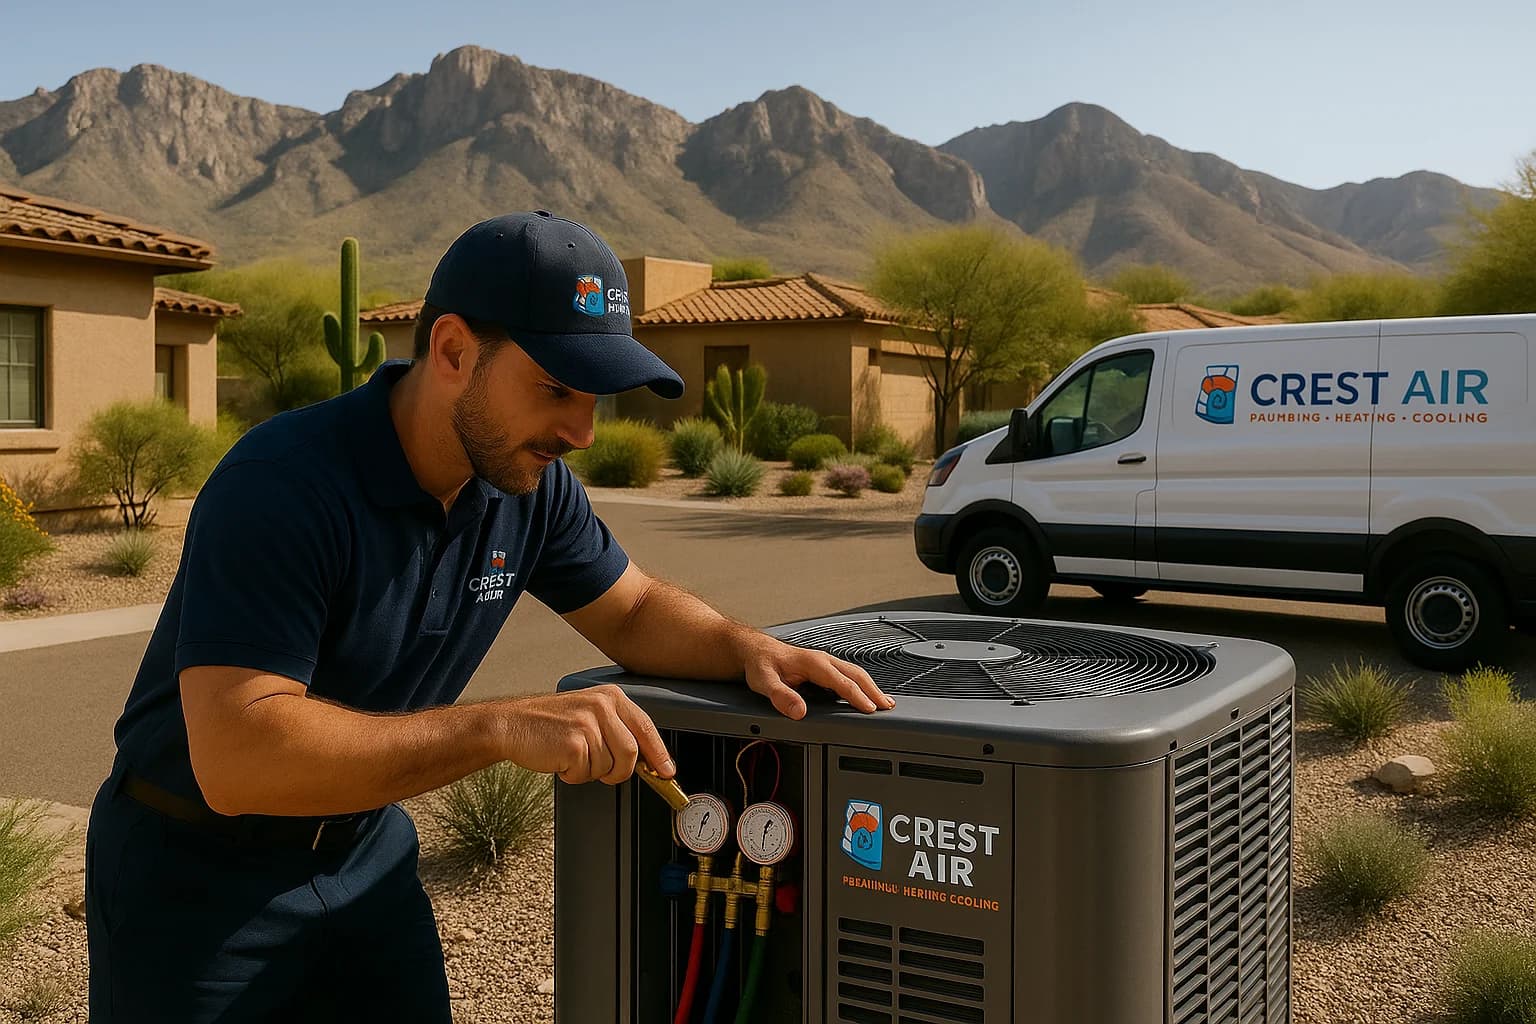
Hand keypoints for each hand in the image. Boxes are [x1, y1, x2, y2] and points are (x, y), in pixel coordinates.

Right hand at [501, 686, 673, 785]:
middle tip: (600, 769)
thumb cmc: (549, 724)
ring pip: (608, 767)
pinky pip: (586, 773)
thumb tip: (645, 759)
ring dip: (590, 771)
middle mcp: (602, 706)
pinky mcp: (574, 742)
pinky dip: (573, 774)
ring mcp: (588, 723)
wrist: (511, 724)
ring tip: (572, 755)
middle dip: (618, 771)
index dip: (658, 752)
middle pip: (631, 753)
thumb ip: (616, 730)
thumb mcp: (588, 714)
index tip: (667, 771)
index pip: (645, 727)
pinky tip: (560, 758)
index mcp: (609, 697)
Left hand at [739, 636, 894, 720]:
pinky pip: (848, 674)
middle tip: (887, 706)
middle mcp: (823, 660)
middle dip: (873, 690)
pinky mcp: (824, 667)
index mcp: (813, 663)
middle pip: (855, 674)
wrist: (757, 651)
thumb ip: (781, 696)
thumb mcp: (764, 682)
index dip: (857, 696)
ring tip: (885, 702)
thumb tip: (799, 711)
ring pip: (854, 673)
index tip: (870, 709)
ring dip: (871, 686)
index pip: (842, 681)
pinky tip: (866, 694)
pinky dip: (862, 684)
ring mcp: (825, 662)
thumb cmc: (761, 664)